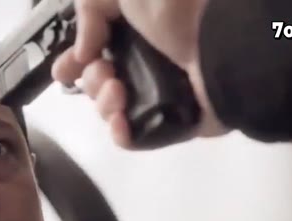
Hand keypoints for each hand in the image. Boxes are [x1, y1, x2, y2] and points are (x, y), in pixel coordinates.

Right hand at [52, 0, 227, 148]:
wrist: (227, 38)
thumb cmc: (178, 5)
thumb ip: (90, 9)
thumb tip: (83, 50)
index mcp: (140, 25)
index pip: (97, 48)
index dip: (75, 61)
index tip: (64, 71)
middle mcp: (151, 56)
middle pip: (100, 81)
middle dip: (92, 80)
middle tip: (105, 74)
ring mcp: (164, 90)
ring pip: (114, 109)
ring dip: (104, 103)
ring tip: (118, 92)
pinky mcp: (178, 120)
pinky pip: (139, 136)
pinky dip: (123, 133)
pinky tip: (121, 122)